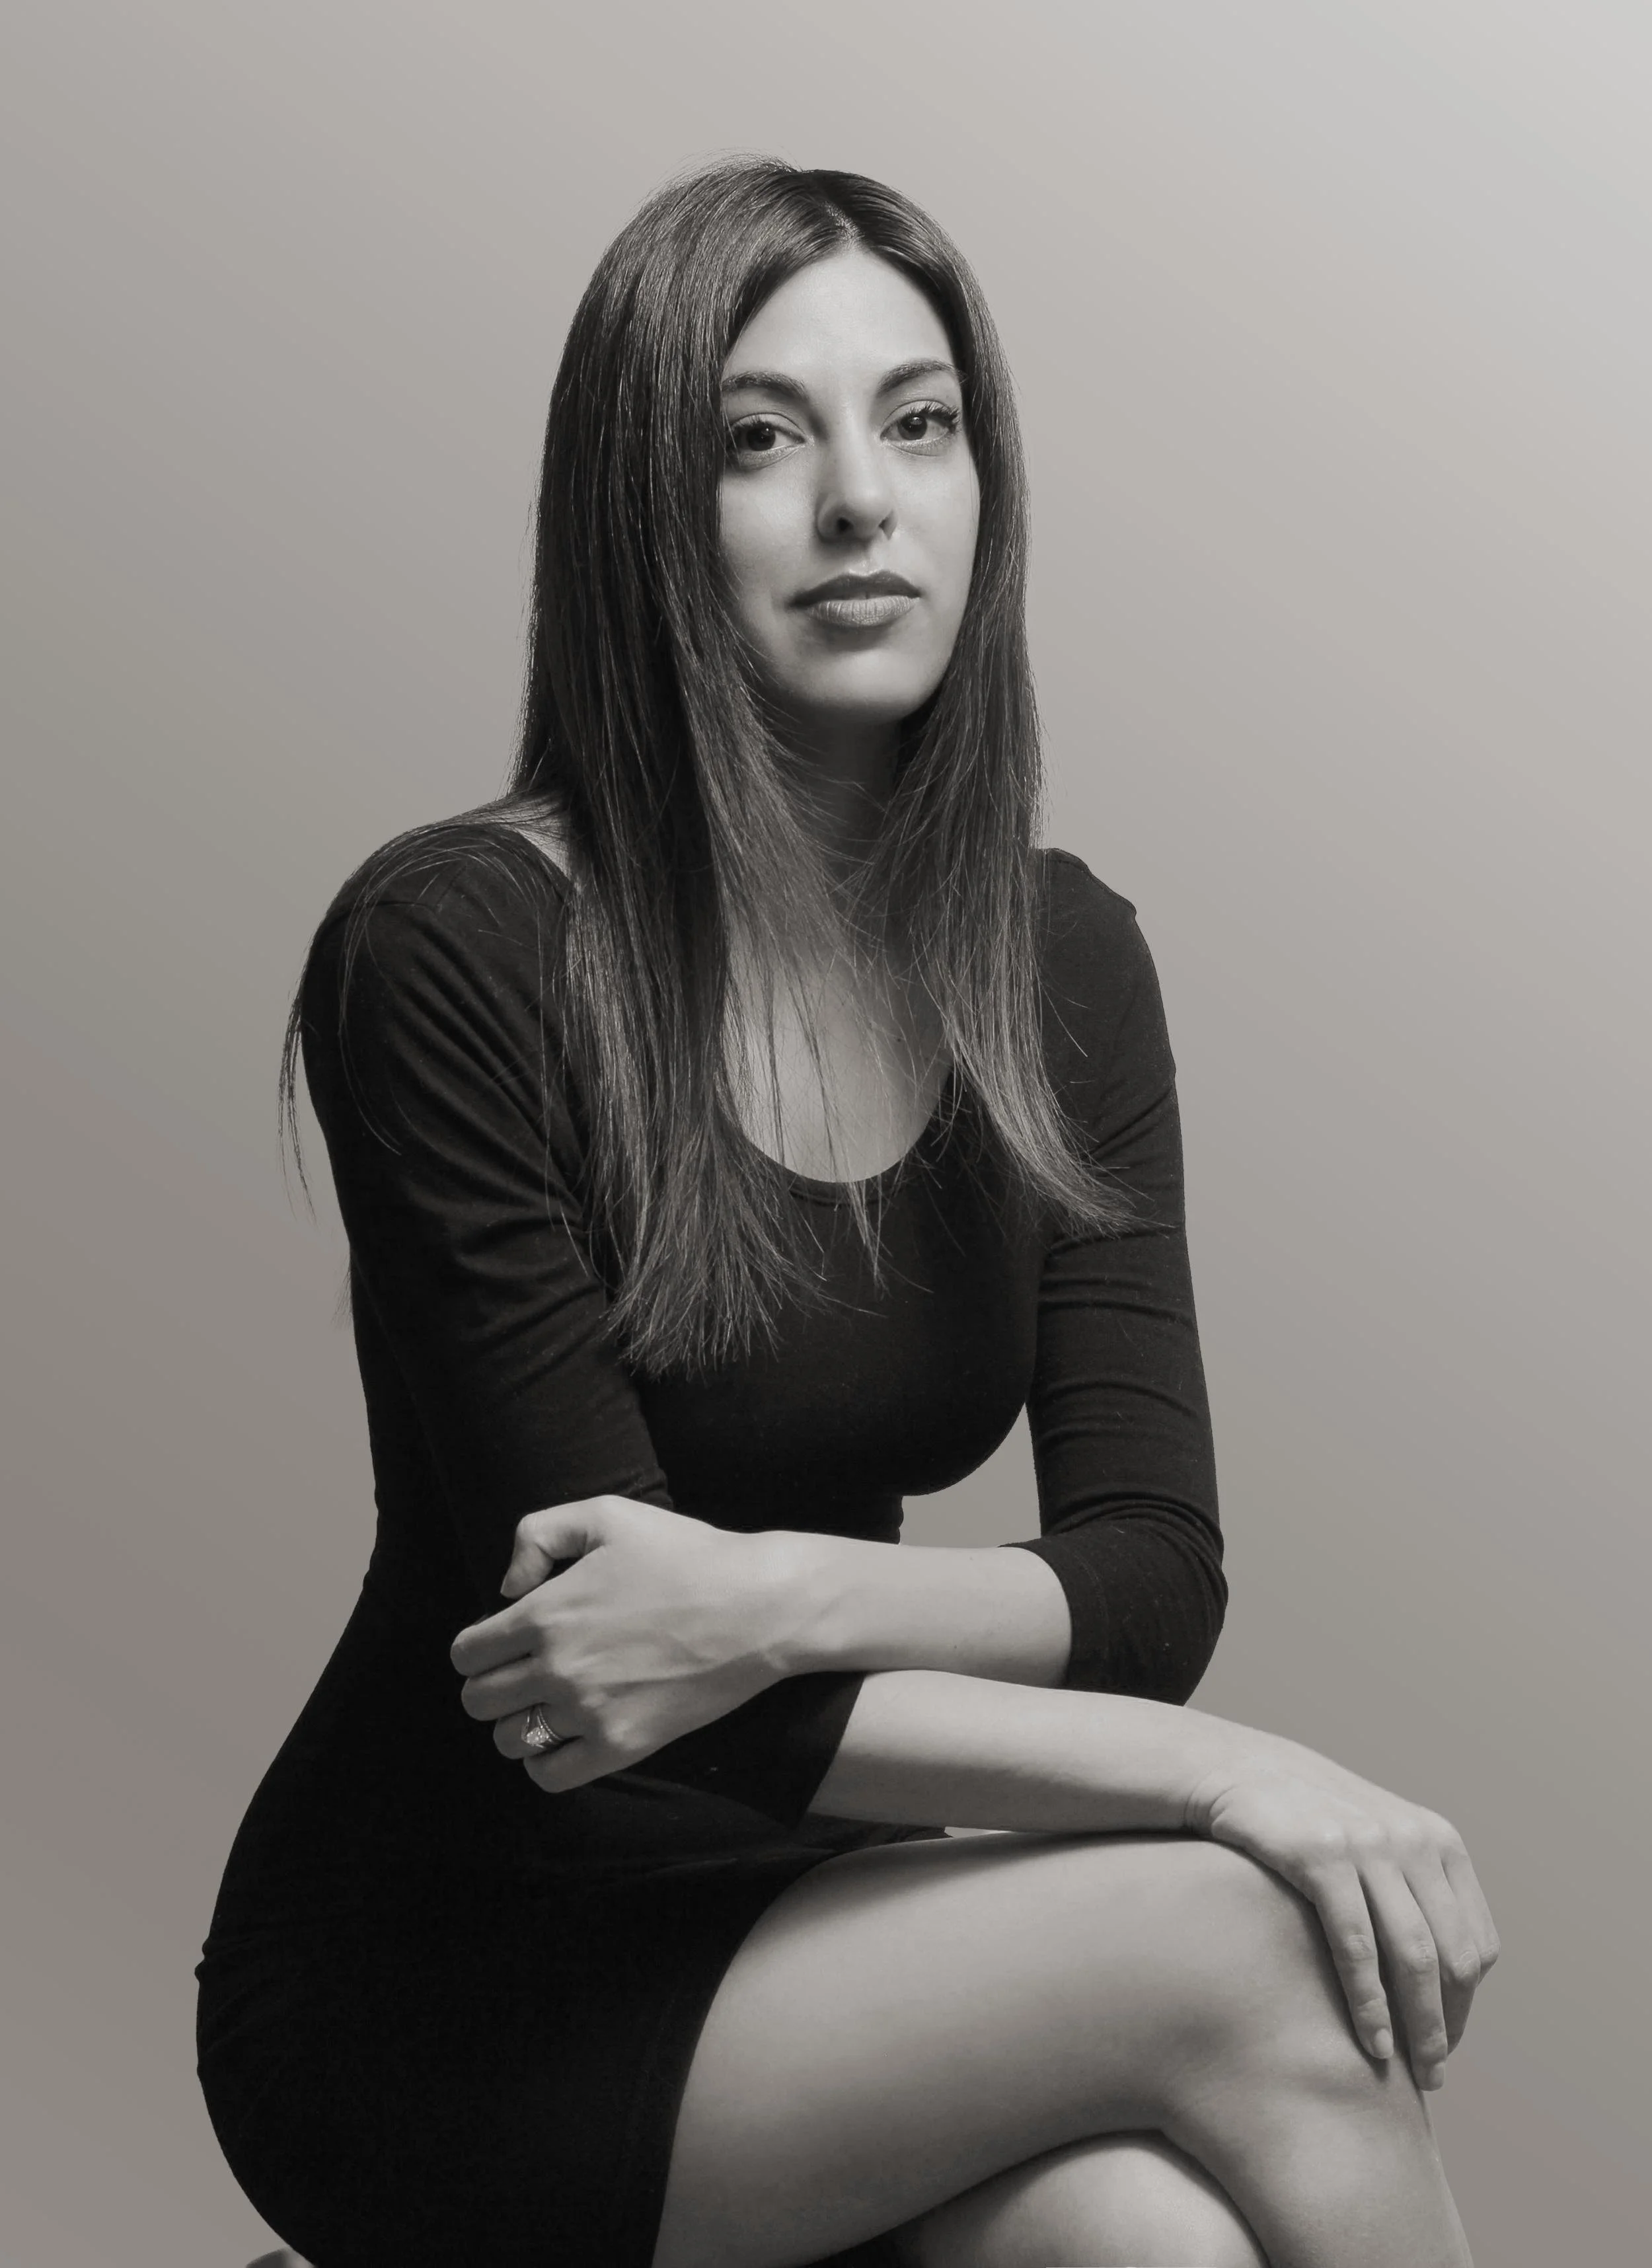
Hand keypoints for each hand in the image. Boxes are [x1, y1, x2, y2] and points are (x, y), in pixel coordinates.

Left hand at [449, 1496, 792, 1790]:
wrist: (756, 1607)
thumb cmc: (685, 1554)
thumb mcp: (607, 1515)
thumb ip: (538, 1534)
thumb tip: (507, 1589)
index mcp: (545, 1613)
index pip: (467, 1653)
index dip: (476, 1647)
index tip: (502, 1641)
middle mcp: (557, 1668)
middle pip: (477, 1701)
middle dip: (490, 1684)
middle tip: (522, 1671)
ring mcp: (589, 1712)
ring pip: (508, 1741)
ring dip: (516, 1723)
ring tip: (544, 1704)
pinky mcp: (623, 1745)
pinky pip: (550, 1776)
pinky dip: (545, 1761)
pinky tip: (564, 1736)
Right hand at [1184, 1739, 1500, 2091]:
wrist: (1240, 1771)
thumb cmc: (1309, 1821)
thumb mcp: (1377, 1841)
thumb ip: (1414, 1892)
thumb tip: (1449, 1979)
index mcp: (1438, 1841)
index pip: (1477, 1944)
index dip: (1466, 2004)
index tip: (1444, 2040)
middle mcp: (1413, 1839)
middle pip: (1453, 1956)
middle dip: (1447, 2026)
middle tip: (1432, 2075)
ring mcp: (1368, 1844)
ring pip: (1414, 1956)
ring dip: (1418, 2026)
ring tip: (1409, 2074)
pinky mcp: (1321, 1854)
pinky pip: (1357, 1944)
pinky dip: (1369, 2003)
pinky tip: (1370, 2042)